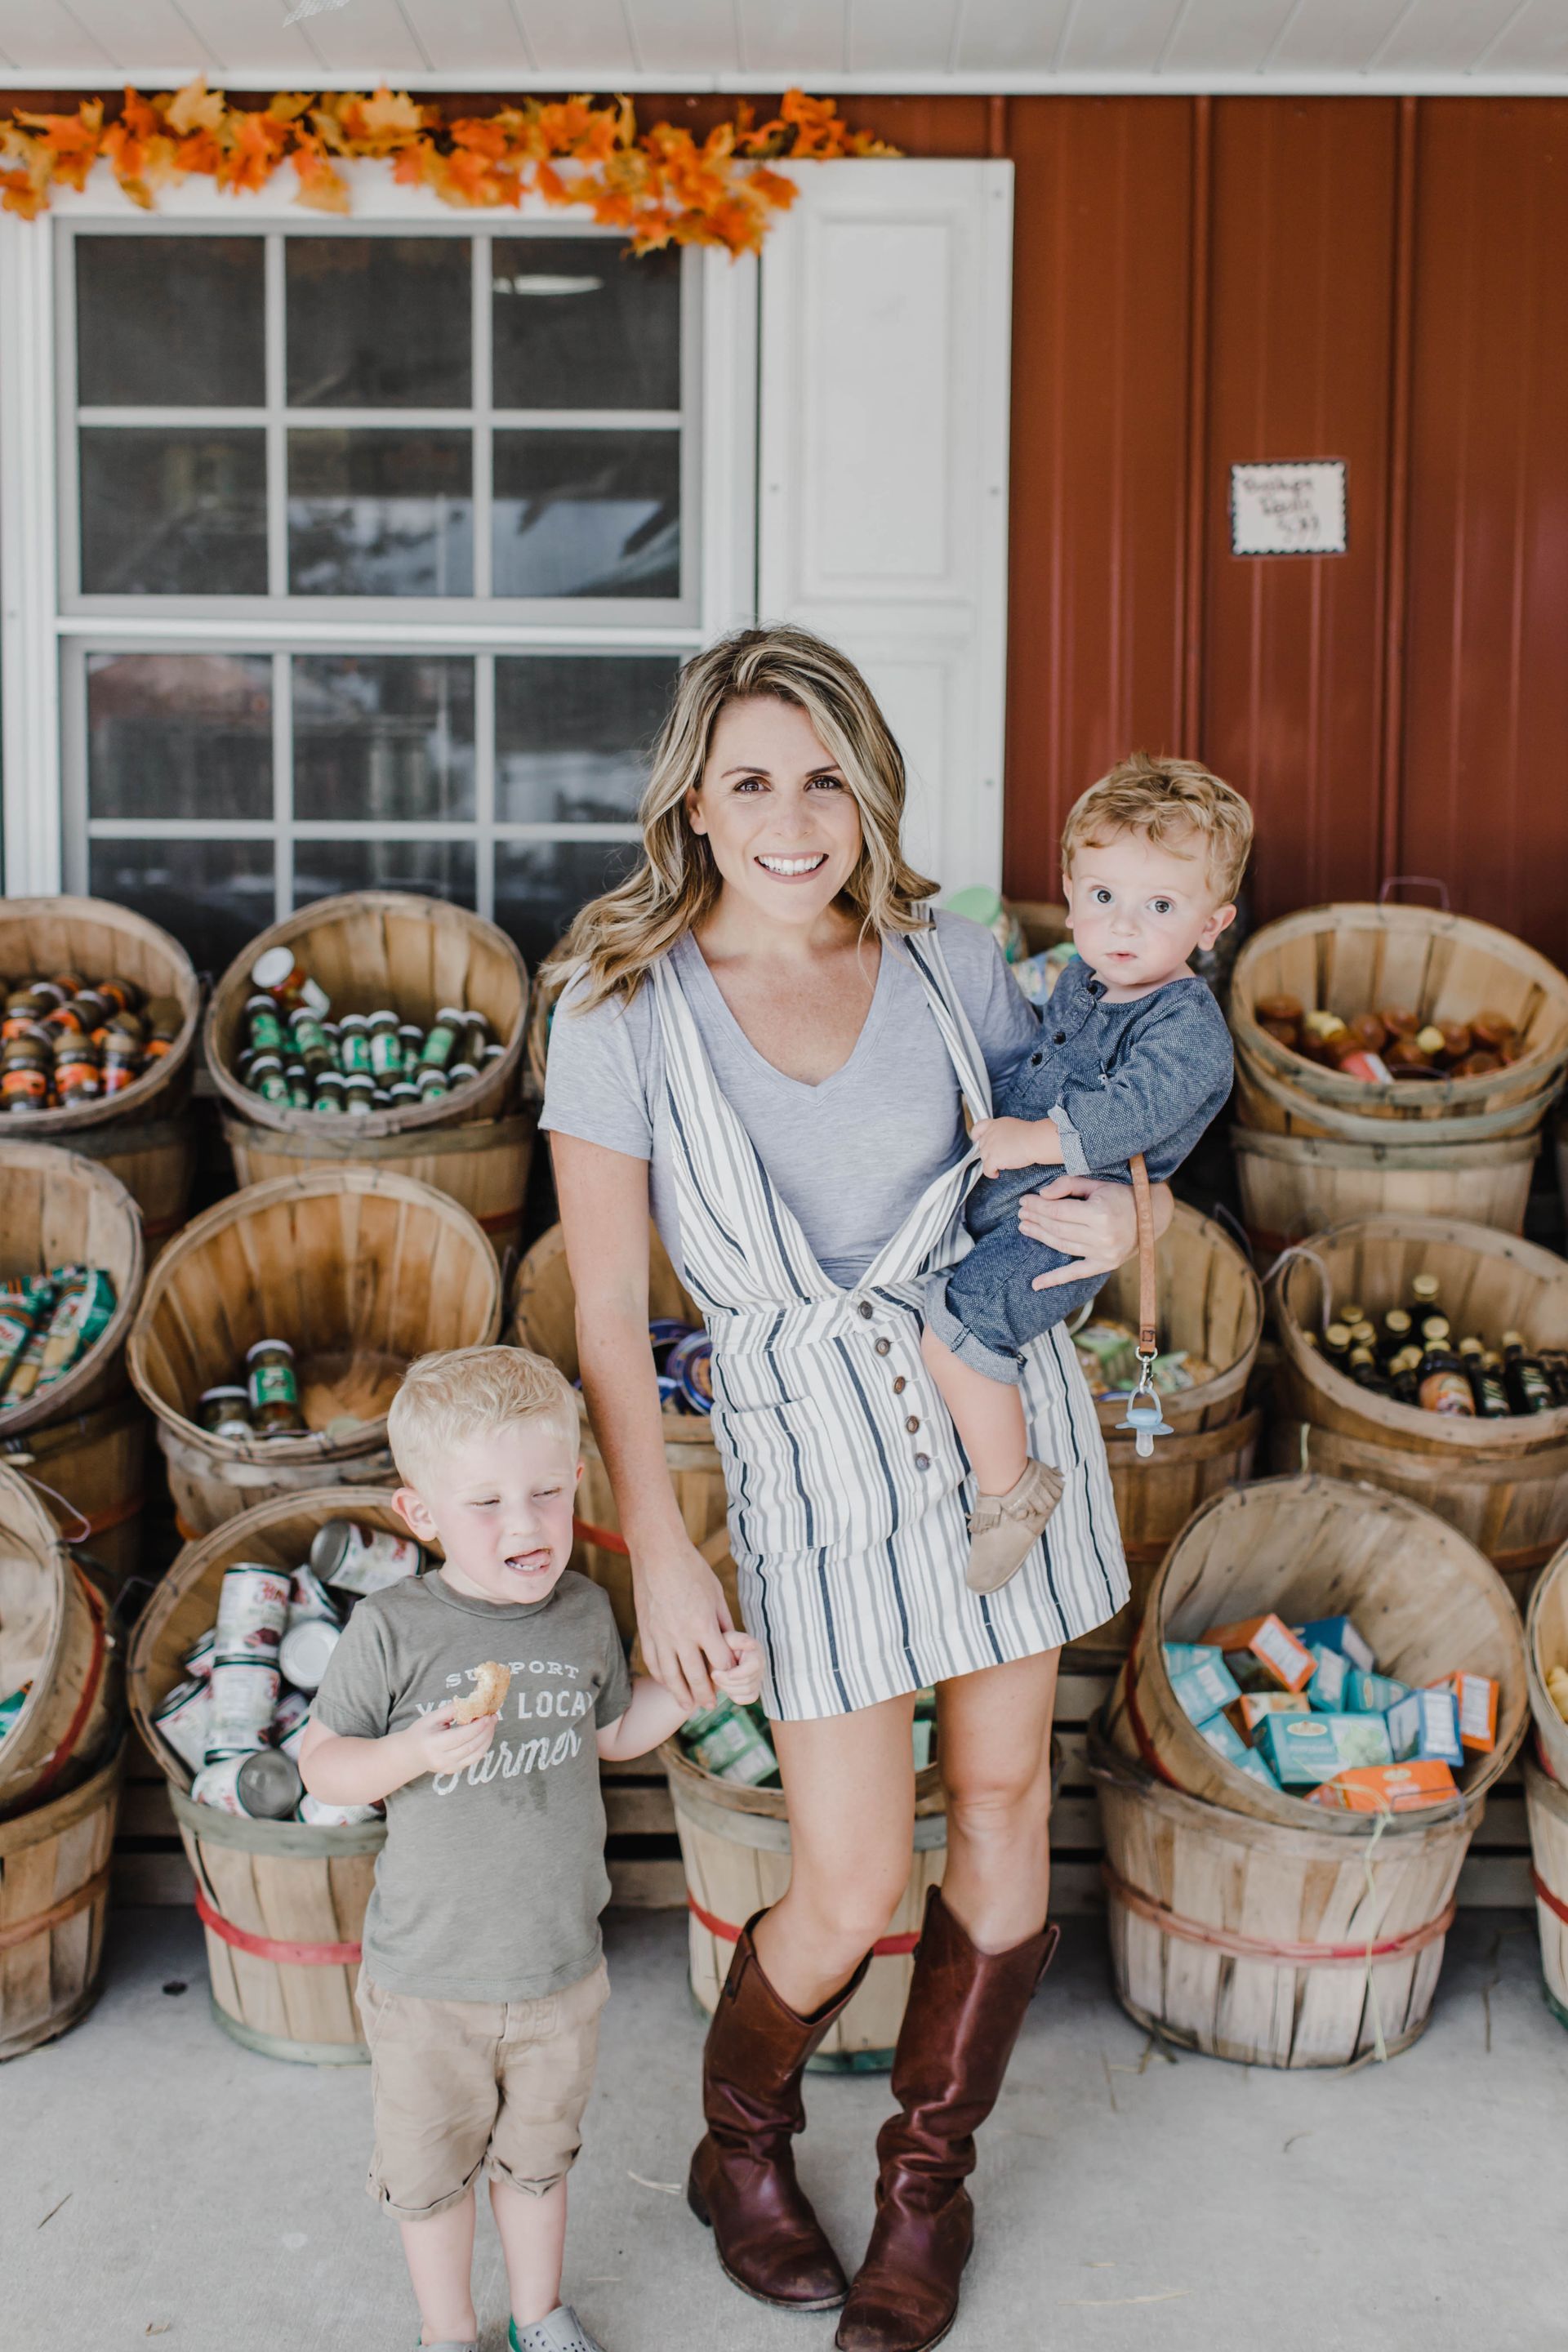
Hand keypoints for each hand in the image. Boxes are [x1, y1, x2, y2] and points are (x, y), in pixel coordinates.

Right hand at [406, 1704, 498, 1776]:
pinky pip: (474, 1758)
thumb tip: (473, 1703)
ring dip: (488, 1738)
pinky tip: (485, 1734)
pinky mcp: (455, 1770)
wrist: (411, 1754)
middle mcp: (442, 1759)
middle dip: (486, 1730)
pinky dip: (483, 1745)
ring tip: (492, 1724)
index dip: (478, 1726)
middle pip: (471, 1745)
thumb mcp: (432, 1717)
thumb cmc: (421, 1732)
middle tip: (494, 1717)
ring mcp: (449, 1767)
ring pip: (476, 1754)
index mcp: (433, 1745)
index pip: (461, 1736)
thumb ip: (451, 1710)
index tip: (488, 1715)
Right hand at [633, 1537, 737, 1714]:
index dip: (729, 1673)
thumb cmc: (692, 1570)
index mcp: (703, 1625)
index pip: (721, 1662)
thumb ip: (724, 1623)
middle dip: (706, 1695)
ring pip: (671, 1677)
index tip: (732, 1677)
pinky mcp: (646, 1632)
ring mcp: (660, 1636)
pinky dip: (661, 1678)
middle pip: (696, 1677)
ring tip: (688, 1706)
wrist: (658, 1554)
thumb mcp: (716, 1594)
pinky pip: (653, 1663)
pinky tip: (668, 1684)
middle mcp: (681, 1636)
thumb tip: (732, 1646)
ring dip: (681, 1694)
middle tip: (711, 1706)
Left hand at [711, 1633, 764, 1708]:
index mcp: (756, 1651)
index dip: (737, 1673)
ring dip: (727, 1688)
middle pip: (748, 1682)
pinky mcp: (754, 1690)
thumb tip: (751, 1644)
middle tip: (713, 1674)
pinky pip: (746, 1699)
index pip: (754, 1665)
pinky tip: (725, 1685)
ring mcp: (759, 1678)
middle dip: (726, 1682)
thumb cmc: (722, 1644)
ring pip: (747, 1692)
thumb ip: (738, 1640)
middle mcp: (761, 1665)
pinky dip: (733, 1695)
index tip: (717, 1673)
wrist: (718, 1654)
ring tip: (717, 1678)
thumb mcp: (727, 1638)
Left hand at [972, 1115, 1045, 1179]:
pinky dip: (991, 1173)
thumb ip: (1002, 1132)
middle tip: (1000, 1156)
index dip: (976, 1135)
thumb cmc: (1030, 1135)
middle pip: (982, 1147)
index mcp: (995, 1125)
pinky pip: (987, 1170)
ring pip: (984, 1158)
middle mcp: (989, 1135)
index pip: (978, 1128)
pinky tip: (996, 1174)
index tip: (977, 1141)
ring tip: (1002, 1165)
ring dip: (991, 1163)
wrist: (1035, 1141)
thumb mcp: (1012, 1126)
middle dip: (989, 1153)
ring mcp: (990, 1147)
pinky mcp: (993, 1159)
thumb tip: (1001, 1141)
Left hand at [1018, 1172, 1140, 1290]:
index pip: (1058, 1211)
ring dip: (1040, 1237)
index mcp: (1100, 1213)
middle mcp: (1102, 1236)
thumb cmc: (1121, 1195)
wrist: (1151, 1216)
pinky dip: (1054, 1279)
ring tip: (1025, 1227)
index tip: (1024, 1200)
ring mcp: (1103, 1254)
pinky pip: (1075, 1274)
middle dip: (1036, 1219)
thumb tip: (1042, 1195)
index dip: (1038, 1206)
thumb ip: (1068, 1185)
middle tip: (1021, 1213)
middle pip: (1057, 1229)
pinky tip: (1036, 1284)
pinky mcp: (1105, 1265)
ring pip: (1062, 1246)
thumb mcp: (1097, 1183)